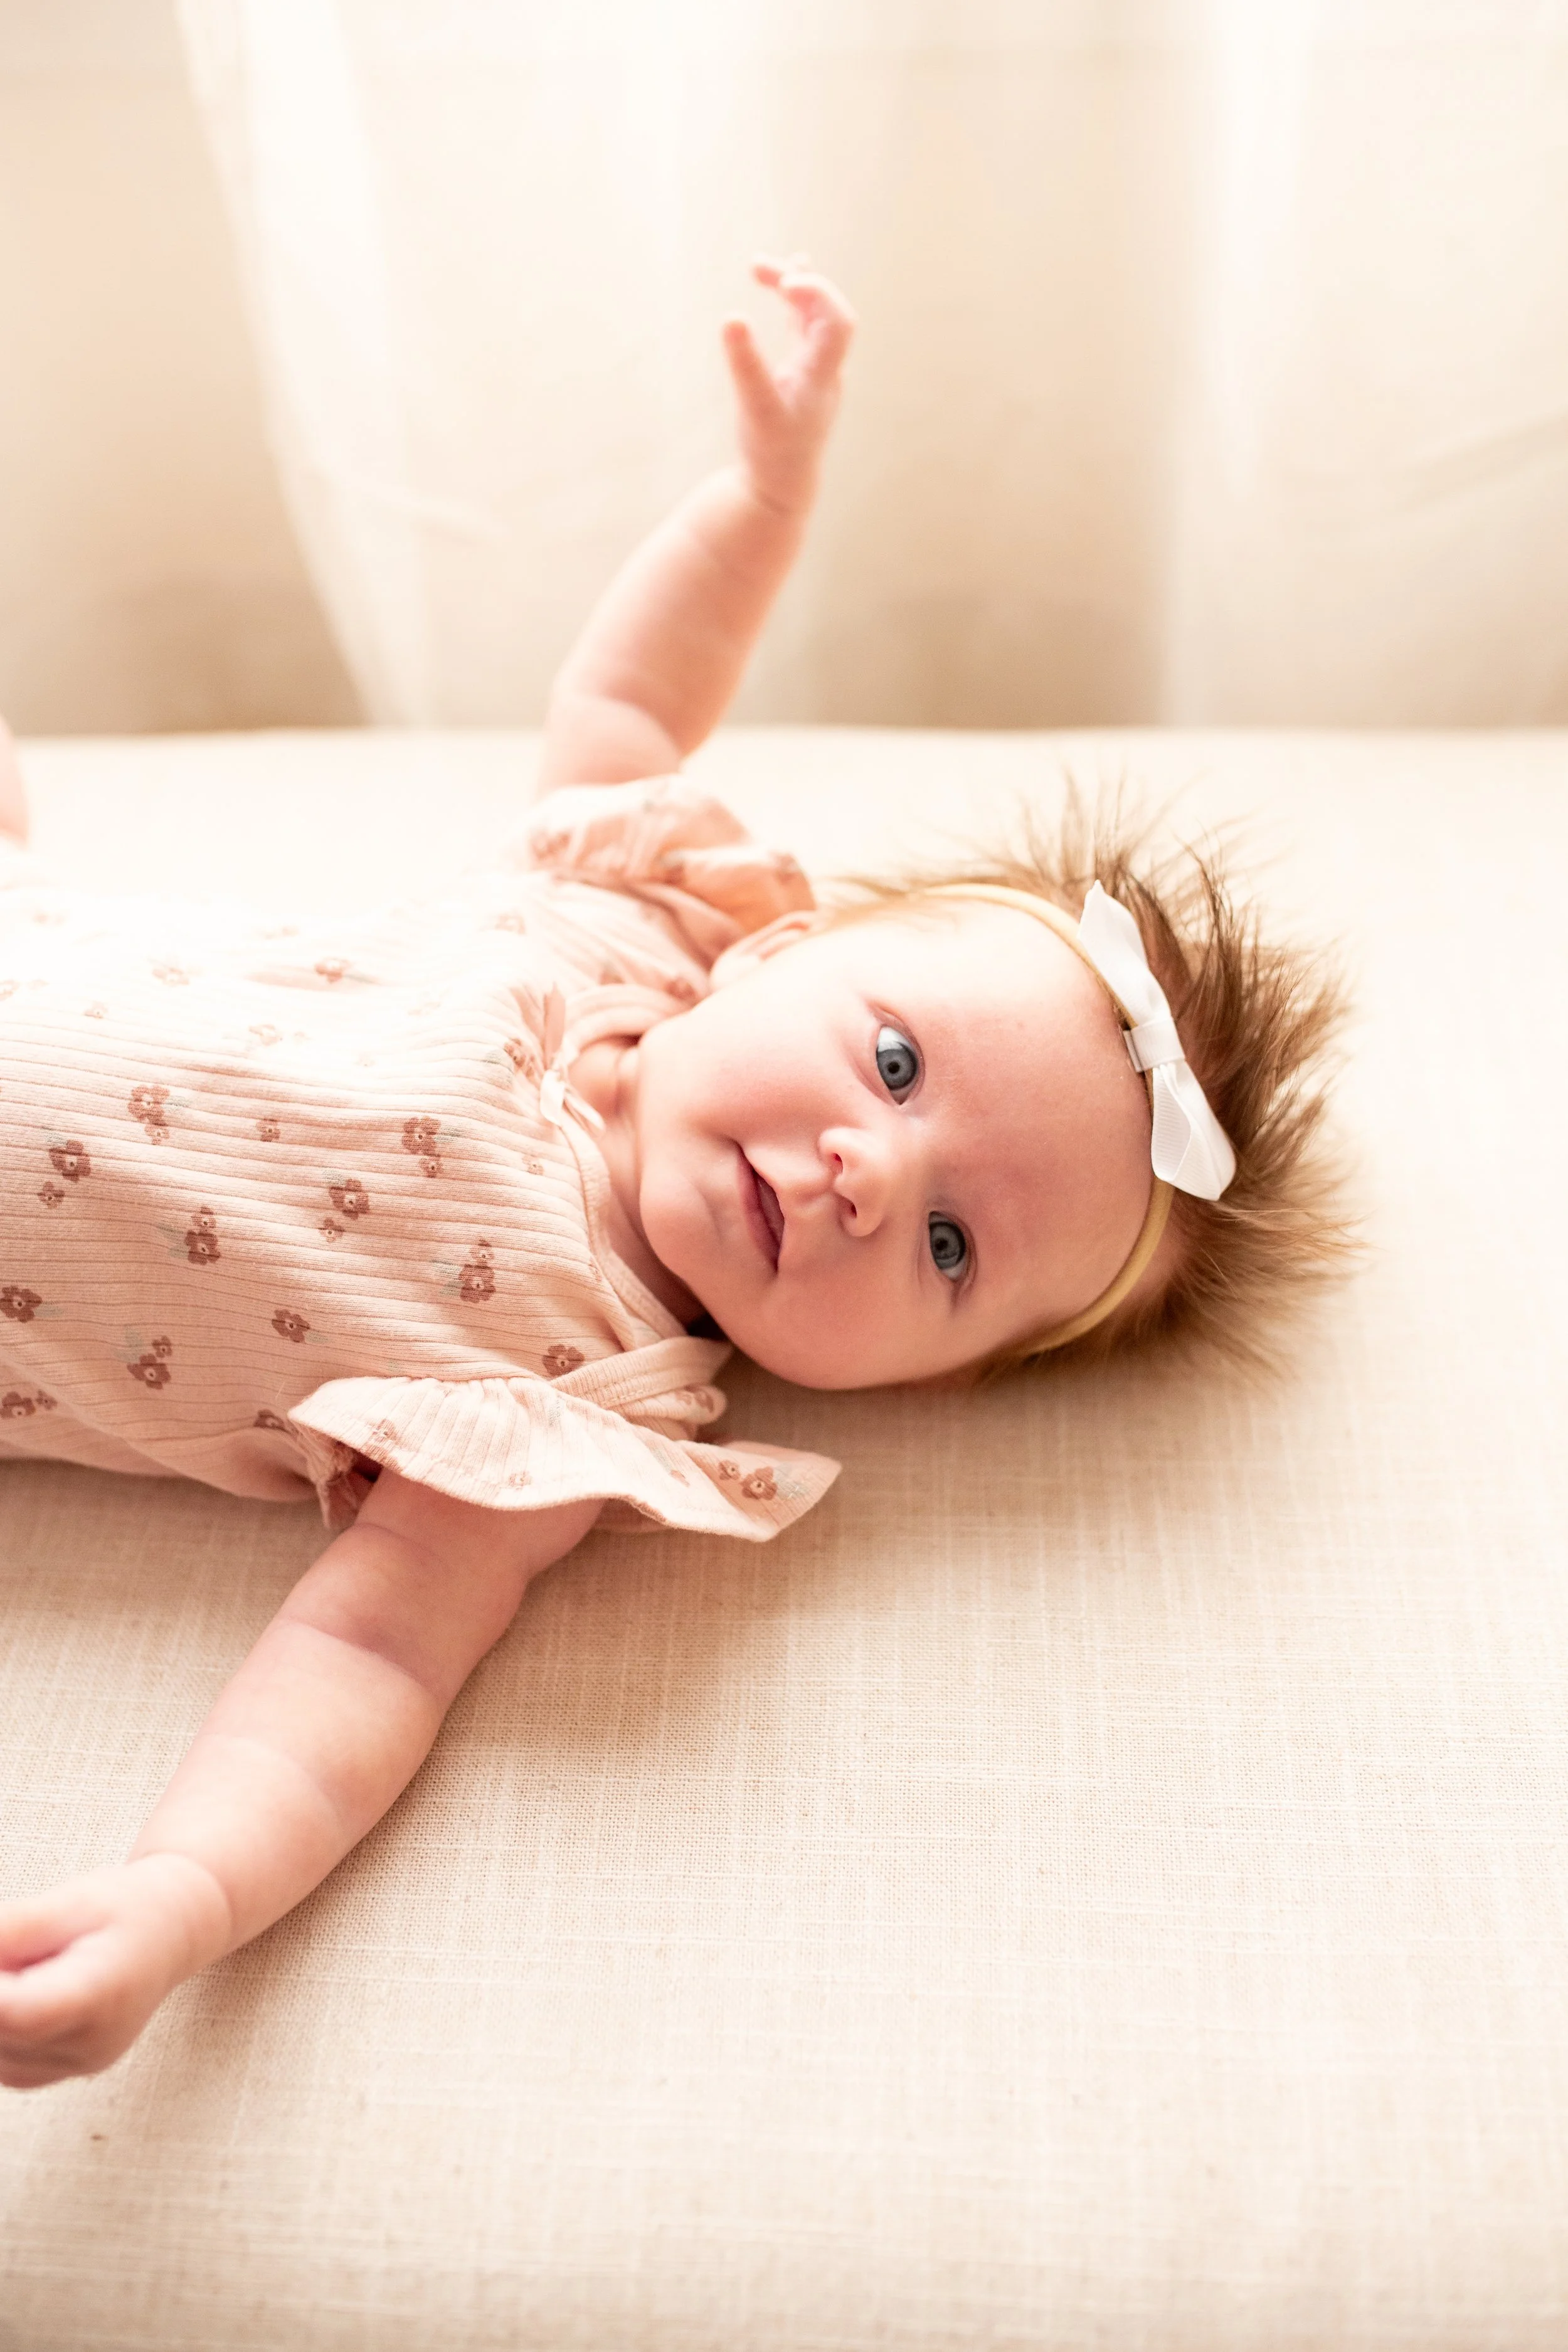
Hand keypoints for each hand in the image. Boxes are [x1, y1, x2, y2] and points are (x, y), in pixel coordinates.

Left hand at [0, 1854, 228, 2088]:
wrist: (175, 1931)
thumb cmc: (128, 1906)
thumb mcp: (74, 1898)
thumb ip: (14, 1927)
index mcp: (103, 1994)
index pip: (18, 2013)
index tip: (1, 1952)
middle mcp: (91, 2044)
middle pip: (1, 2031)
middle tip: (22, 1946)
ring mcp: (77, 2066)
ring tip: (34, 1963)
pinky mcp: (64, 2072)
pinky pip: (5, 2061)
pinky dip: (4, 2026)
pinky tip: (30, 1986)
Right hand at [722, 254, 855, 515]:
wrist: (780, 485)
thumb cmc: (770, 451)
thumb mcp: (754, 408)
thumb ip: (745, 364)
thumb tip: (731, 318)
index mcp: (822, 377)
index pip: (837, 322)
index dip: (817, 294)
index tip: (784, 284)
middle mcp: (826, 368)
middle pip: (827, 310)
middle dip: (798, 283)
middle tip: (756, 267)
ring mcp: (815, 368)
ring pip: (814, 315)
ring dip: (791, 287)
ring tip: (758, 265)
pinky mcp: (801, 372)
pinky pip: (806, 327)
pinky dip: (796, 301)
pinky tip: (782, 282)